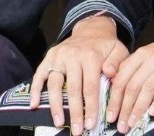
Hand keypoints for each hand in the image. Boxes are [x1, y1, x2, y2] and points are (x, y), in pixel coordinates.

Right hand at [29, 16, 127, 134]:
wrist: (91, 29)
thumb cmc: (106, 46)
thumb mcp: (119, 50)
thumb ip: (117, 63)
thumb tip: (109, 73)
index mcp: (91, 56)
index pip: (90, 86)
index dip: (90, 107)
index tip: (91, 124)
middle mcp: (73, 55)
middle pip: (72, 89)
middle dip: (74, 112)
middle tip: (77, 130)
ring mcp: (59, 56)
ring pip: (55, 84)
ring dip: (55, 105)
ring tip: (59, 122)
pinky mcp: (50, 56)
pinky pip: (40, 73)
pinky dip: (35, 89)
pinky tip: (34, 104)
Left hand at [107, 31, 153, 132]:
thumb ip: (138, 69)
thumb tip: (120, 92)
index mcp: (141, 53)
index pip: (121, 77)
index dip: (114, 98)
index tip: (110, 116)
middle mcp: (152, 55)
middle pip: (133, 84)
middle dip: (124, 108)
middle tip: (121, 126)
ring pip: (148, 86)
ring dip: (139, 108)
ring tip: (134, 123)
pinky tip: (153, 113)